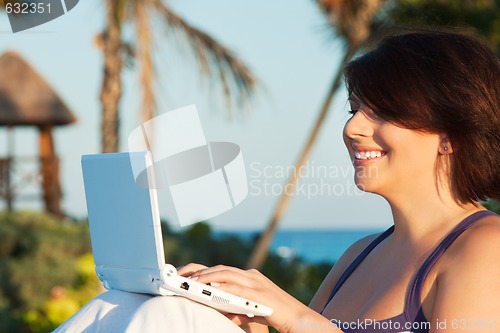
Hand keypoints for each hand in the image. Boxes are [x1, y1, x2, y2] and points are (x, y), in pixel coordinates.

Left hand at [178, 263, 310, 332]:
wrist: (298, 318)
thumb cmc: (274, 315)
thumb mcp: (251, 309)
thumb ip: (236, 307)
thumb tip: (219, 309)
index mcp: (249, 277)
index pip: (223, 269)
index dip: (204, 270)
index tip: (188, 275)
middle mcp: (251, 276)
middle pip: (221, 268)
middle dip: (201, 271)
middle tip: (183, 275)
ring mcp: (256, 283)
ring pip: (227, 274)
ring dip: (208, 277)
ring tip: (192, 282)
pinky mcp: (259, 293)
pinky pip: (238, 288)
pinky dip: (223, 287)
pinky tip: (211, 289)